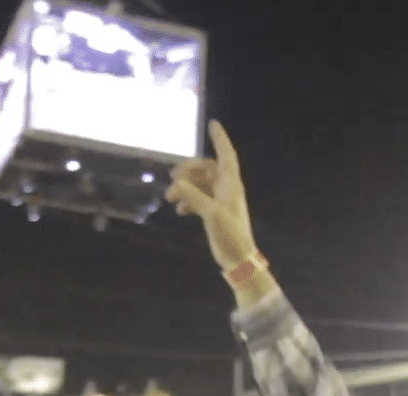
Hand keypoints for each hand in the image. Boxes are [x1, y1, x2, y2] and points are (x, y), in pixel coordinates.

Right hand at [165, 120, 257, 270]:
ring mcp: (220, 201)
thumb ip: (194, 196)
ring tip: (169, 198)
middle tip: (172, 177)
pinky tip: (180, 211)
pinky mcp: (213, 213)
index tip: (212, 124)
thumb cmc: (230, 234)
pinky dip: (187, 201)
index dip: (220, 139)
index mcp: (231, 184)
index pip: (226, 155)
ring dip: (184, 188)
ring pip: (199, 184)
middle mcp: (226, 189)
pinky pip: (198, 199)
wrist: (238, 258)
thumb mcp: (211, 213)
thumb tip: (178, 183)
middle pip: (206, 169)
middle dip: (188, 170)